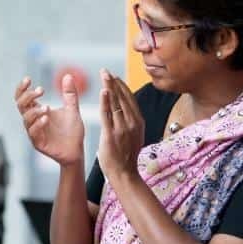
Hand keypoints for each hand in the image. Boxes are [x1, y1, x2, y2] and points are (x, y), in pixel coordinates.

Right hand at [15, 74, 84, 166]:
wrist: (77, 150)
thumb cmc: (72, 131)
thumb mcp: (72, 109)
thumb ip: (69, 94)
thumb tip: (67, 75)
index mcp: (37, 111)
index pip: (23, 98)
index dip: (22, 88)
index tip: (28, 79)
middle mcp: (33, 121)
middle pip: (20, 105)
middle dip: (27, 96)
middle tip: (41, 90)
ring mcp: (34, 132)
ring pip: (26, 119)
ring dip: (34, 111)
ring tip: (47, 107)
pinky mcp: (38, 143)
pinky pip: (33, 133)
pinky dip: (38, 124)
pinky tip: (46, 118)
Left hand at [96, 69, 144, 183]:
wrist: (124, 173)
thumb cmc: (126, 156)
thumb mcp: (134, 136)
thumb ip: (131, 123)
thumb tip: (125, 112)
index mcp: (138, 122)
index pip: (129, 99)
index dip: (121, 86)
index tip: (114, 77)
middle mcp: (132, 122)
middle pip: (122, 98)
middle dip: (114, 82)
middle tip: (106, 70)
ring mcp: (122, 128)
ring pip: (115, 103)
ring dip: (109, 87)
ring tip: (104, 74)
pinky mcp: (111, 134)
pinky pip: (108, 115)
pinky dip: (106, 102)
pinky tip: (104, 91)